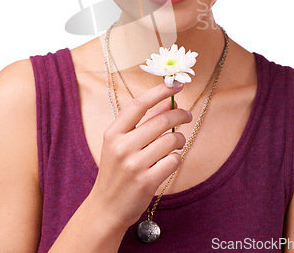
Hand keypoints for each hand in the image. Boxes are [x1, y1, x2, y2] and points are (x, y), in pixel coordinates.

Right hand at [90, 81, 191, 230]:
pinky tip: (171, 160)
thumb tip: (170, 103)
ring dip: (180, 138)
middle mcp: (122, 146)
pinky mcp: (147, 181)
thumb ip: (142, 123)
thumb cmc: (116, 171)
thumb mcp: (120, 143)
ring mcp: (134, 165)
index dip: (160, 91)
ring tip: (178, 141)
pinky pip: (173, 160)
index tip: (176, 84)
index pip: (139, 104)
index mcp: (113, 133)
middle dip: (180, 114)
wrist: (105, 208)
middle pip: (160, 120)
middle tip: (187, 115)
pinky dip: (177, 157)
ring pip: (171, 139)